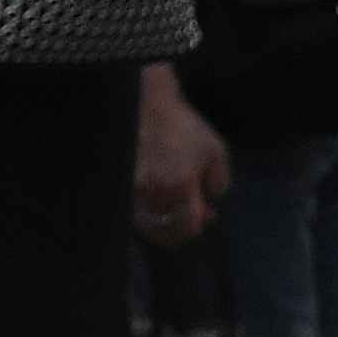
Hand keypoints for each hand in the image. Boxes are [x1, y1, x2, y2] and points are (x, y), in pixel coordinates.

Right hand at [134, 65, 228, 248]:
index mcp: (179, 186)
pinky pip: (131, 209)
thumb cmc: (181, 126)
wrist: (144, 104)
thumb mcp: (214, 150)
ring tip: (171, 203)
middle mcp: (152, 192)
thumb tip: (209, 206)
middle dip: (179, 227)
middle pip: (163, 232)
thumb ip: (218, 183)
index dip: (199, 225)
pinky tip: (155, 194)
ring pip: (145, 223)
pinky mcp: (119, 184)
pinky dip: (144, 208)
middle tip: (190, 214)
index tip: (206, 215)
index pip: (188, 227)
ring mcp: (131, 189)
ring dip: (160, 220)